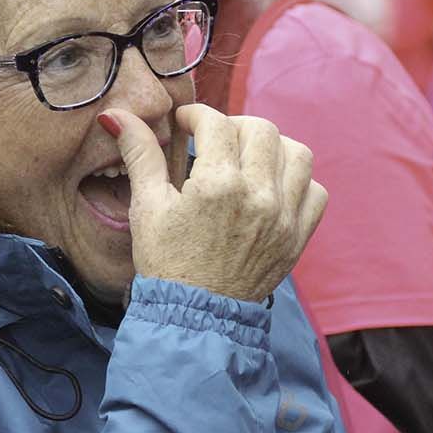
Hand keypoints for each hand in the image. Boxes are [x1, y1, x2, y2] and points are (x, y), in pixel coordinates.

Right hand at [102, 103, 326, 300]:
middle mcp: (258, 196)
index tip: (185, 123)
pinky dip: (298, 181)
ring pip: (296, 153)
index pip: (215, 123)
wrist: (195, 317)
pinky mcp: (298, 237)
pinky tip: (272, 187)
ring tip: (247, 158)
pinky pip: (315, 191)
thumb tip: (116, 115)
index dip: (196, 115)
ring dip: (271, 147)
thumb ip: (139, 154)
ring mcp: (283, 217)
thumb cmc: (166, 263)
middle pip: (261, 129)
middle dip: (234, 125)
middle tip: (214, 140)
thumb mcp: (147, 206)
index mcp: (217, 185)